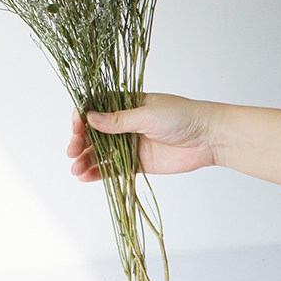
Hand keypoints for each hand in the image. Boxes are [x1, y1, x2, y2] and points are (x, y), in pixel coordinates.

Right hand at [67, 93, 217, 181]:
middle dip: (80, 141)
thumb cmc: (181, 115)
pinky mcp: (137, 163)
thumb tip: (90, 118)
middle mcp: (124, 122)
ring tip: (75, 169)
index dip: (82, 117)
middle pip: (94, 132)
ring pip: (101, 151)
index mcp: (125, 103)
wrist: (208, 137)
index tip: (76, 127)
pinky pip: (114, 168)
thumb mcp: (147, 114)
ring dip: (86, 159)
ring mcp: (130, 143)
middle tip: (72, 151)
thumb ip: (118, 120)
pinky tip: (85, 177)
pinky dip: (99, 172)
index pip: (95, 108)